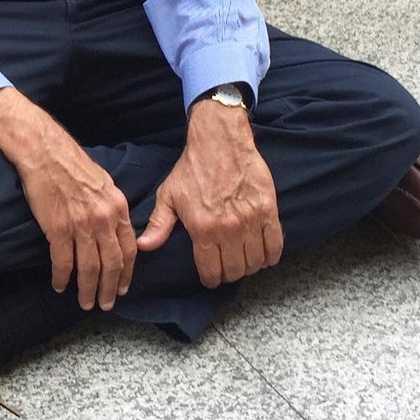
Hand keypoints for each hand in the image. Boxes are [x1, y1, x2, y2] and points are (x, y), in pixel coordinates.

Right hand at [0, 88, 136, 311]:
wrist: (45, 152)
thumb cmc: (72, 163)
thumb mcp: (104, 182)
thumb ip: (111, 207)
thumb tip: (115, 228)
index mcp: (117, 206)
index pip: (129, 248)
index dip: (127, 272)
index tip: (122, 287)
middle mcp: (103, 218)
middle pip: (112, 263)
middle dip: (110, 288)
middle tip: (106, 304)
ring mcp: (81, 225)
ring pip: (90, 268)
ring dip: (87, 290)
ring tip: (85, 303)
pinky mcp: (58, 228)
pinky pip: (63, 262)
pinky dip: (62, 277)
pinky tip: (60, 285)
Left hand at [136, 100, 282, 286]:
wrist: (219, 140)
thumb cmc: (192, 168)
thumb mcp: (169, 195)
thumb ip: (158, 224)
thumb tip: (144, 246)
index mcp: (202, 229)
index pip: (211, 272)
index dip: (210, 279)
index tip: (211, 276)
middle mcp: (228, 229)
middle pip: (235, 271)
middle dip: (229, 273)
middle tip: (226, 266)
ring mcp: (251, 220)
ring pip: (255, 262)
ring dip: (249, 265)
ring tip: (242, 258)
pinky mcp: (268, 210)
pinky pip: (275, 247)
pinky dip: (270, 256)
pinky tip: (263, 253)